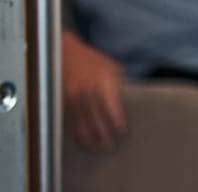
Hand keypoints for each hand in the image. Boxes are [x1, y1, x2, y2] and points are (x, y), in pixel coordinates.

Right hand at [62, 32, 126, 151]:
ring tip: (99, 149)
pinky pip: (71, 123)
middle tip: (112, 147)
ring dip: (91, 139)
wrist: (65, 53)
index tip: (123, 132)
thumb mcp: (111, 67)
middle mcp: (86, 91)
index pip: (110, 106)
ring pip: (82, 124)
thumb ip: (118, 84)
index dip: (117, 121)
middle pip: (96, 119)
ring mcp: (73, 98)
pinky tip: (85, 142)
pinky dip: (78, 134)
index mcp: (101, 81)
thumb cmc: (93, 61)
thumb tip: (129, 101)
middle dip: (104, 135)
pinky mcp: (63, 103)